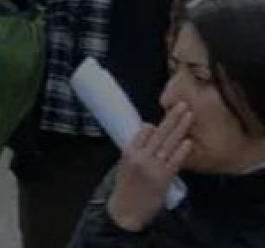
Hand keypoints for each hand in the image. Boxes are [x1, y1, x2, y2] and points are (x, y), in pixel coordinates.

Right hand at [106, 104, 192, 232]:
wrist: (127, 209)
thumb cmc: (126, 187)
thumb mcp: (125, 165)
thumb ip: (137, 149)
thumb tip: (149, 133)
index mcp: (129, 152)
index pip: (143, 131)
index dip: (157, 123)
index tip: (167, 113)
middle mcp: (141, 157)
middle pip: (159, 133)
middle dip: (172, 118)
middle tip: (182, 105)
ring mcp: (153, 167)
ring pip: (169, 143)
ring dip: (180, 128)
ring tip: (189, 116)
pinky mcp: (164, 177)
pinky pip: (174, 160)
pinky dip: (182, 150)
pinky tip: (189, 141)